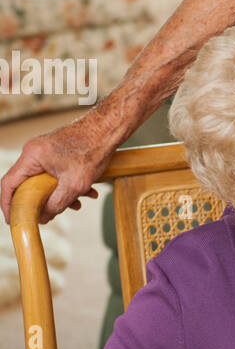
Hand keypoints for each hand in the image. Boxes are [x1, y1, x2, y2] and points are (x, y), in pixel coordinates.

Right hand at [1, 110, 115, 222]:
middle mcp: (35, 152)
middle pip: (28, 184)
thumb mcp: (74, 185)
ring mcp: (46, 151)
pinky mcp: (57, 152)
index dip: (9, 205)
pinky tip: (88, 191)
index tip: (12, 220)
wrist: (109, 128)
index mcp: (32, 156)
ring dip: (60, 195)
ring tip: (78, 203)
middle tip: (52, 215)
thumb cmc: (93, 150)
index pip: (9, 184)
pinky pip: (56, 174)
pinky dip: (68, 185)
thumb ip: (56, 204)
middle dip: (42, 202)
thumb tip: (43, 218)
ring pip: (45, 181)